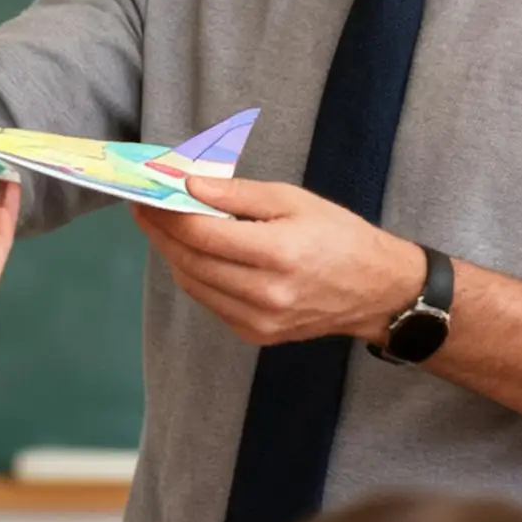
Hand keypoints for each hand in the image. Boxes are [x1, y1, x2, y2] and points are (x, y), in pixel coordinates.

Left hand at [131, 176, 425, 345]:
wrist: (378, 292)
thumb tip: (190, 186)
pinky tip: (191, 254)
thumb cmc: (339, 236)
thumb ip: (238, 195)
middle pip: (191, 261)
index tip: (146, 196)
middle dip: (161, 233)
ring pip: (194, 284)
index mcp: (280, 254)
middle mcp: (267, 293)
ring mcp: (259, 321)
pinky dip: (194, 276)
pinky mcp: (256, 335)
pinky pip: (210, 302)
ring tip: (161, 228)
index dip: (168, 215)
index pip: (203, 234)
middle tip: (143, 209)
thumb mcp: (294, 200)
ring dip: (172, 254)